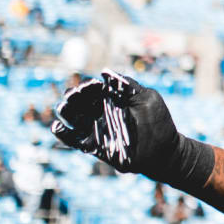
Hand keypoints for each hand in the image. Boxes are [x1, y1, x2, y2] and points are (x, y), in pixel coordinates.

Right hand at [51, 70, 181, 175]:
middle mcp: (99, 112)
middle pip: (77, 101)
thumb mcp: (147, 98)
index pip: (91, 88)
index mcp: (110, 98)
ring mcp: (95, 129)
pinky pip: (72, 139)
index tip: (93, 86)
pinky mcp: (93, 146)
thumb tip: (104, 73)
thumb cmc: (158, 122)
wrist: (164, 151)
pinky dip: (63, 133)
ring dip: (65, 111)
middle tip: (76, 95)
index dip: (88, 85)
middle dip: (72, 96)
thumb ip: (128, 85)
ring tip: (65, 107)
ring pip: (71, 117)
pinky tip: (59, 127)